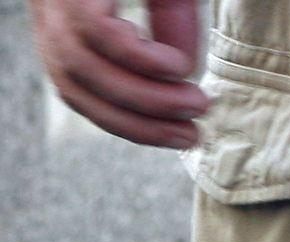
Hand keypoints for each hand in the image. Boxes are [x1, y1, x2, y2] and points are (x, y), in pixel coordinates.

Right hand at [30, 0, 206, 150]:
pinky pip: (77, 95)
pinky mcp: (54, 51)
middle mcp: (48, 6)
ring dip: (134, 124)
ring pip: (74, 89)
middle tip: (198, 107)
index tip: (182, 68)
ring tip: (186, 133)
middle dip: (146, 99)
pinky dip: (119, 119)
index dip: (139, 57)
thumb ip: (173, 10)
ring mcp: (45, 30)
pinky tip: (159, 129)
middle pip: (81, 67)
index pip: (92, 27)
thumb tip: (186, 69)